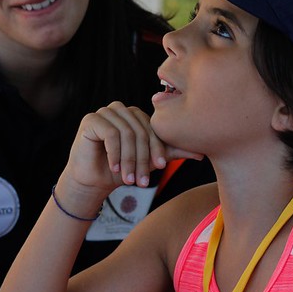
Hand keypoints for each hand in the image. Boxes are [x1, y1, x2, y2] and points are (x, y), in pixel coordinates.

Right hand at [62, 102, 201, 196]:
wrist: (92, 180)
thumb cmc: (121, 170)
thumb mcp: (149, 162)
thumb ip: (171, 153)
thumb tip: (201, 153)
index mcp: (136, 115)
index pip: (153, 129)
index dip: (157, 149)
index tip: (160, 168)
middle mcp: (121, 110)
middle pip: (140, 131)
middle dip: (142, 158)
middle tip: (142, 181)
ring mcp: (105, 112)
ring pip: (126, 134)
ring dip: (129, 160)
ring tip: (128, 179)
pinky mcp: (91, 119)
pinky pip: (110, 133)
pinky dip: (115, 153)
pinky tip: (115, 168)